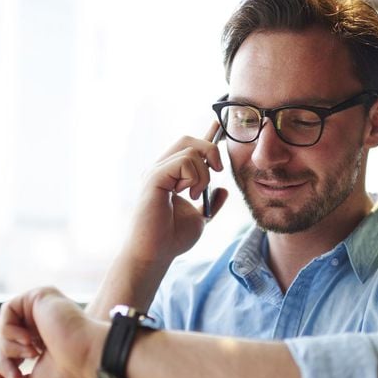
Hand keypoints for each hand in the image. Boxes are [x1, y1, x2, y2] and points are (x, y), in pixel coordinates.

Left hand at [0, 286, 106, 377]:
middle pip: (6, 337)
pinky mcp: (39, 296)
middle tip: (16, 377)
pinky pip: (7, 310)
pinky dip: (10, 330)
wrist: (87, 359)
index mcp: (45, 339)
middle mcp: (43, 321)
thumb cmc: (69, 372)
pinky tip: (30, 340)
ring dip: (9, 346)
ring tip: (32, 355)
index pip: (13, 347)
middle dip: (5, 359)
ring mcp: (42, 308)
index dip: (3, 364)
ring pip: (4, 325)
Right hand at [123, 123, 228, 265]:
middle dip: (210, 150)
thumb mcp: (200, 219)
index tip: (219, 124)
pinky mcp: (154, 177)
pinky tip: (188, 194)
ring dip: (203, 175)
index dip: (205, 135)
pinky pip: (183, 162)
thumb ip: (211, 204)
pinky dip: (194, 178)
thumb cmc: (172, 239)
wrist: (155, 254)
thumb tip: (224, 191)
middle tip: (217, 173)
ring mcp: (156, 172)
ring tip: (196, 195)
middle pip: (188, 140)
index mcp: (170, 175)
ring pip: (190, 151)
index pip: (188, 148)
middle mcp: (160, 169)